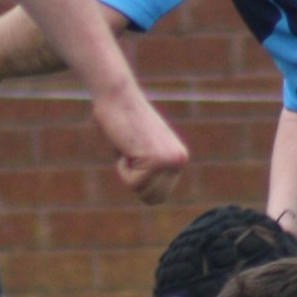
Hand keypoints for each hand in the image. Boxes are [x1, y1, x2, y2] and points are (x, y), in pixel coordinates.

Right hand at [89, 74, 188, 203]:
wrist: (117, 97)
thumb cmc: (122, 120)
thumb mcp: (142, 147)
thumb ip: (150, 167)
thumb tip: (151, 195)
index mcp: (178, 158)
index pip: (159, 194)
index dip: (139, 180)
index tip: (134, 154)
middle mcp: (179, 160)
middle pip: (155, 199)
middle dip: (136, 181)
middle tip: (131, 152)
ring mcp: (170, 161)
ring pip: (142, 192)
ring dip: (127, 173)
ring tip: (129, 147)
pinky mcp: (156, 160)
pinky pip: (132, 183)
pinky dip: (122, 167)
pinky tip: (126, 145)